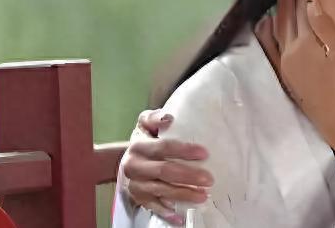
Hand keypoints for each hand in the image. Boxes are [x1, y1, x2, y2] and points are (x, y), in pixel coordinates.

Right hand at [121, 110, 213, 224]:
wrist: (125, 161)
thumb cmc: (145, 140)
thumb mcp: (145, 125)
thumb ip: (155, 118)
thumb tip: (169, 118)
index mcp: (139, 146)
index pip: (164, 147)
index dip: (184, 150)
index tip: (204, 153)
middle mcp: (135, 166)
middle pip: (164, 171)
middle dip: (188, 176)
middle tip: (209, 179)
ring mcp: (136, 185)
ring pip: (161, 190)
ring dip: (183, 194)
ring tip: (203, 196)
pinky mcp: (139, 199)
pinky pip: (154, 207)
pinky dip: (167, 213)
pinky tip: (181, 217)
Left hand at [257, 0, 334, 166]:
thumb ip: (325, 28)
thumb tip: (312, 3)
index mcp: (305, 44)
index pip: (302, 10)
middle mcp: (289, 51)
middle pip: (287, 16)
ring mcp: (284, 63)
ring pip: (277, 29)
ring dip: (279, 9)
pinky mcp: (284, 73)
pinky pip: (269, 47)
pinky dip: (266, 32)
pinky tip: (266, 23)